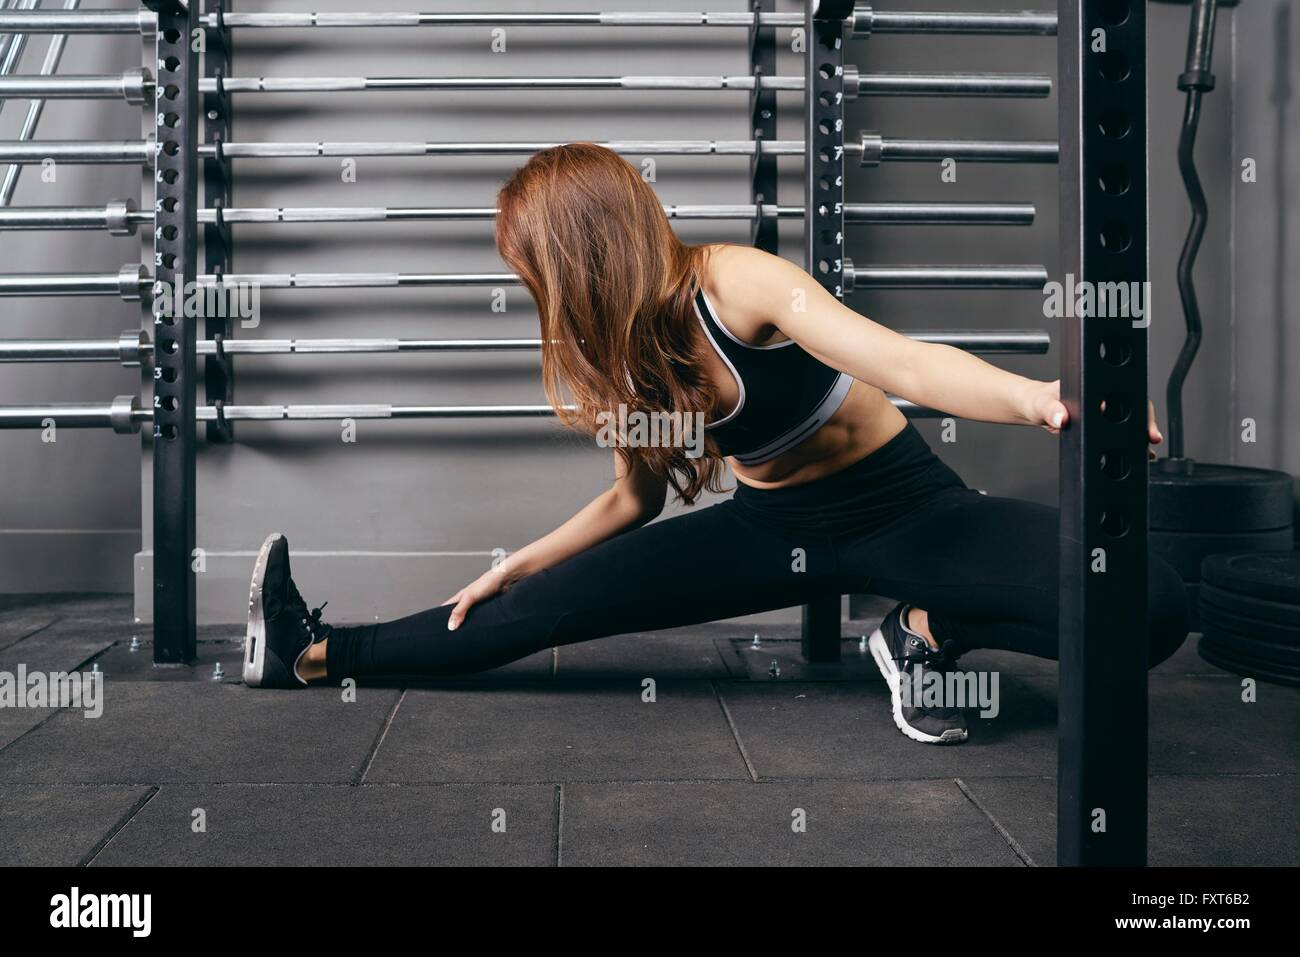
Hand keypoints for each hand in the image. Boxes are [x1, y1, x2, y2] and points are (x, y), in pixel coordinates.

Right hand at [442, 562, 513, 630]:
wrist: (506, 578)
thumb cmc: (488, 582)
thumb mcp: (470, 598)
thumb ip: (460, 611)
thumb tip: (450, 625)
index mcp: (461, 597)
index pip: (446, 608)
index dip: (439, 616)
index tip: (434, 627)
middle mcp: (468, 600)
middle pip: (457, 614)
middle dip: (453, 624)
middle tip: (449, 637)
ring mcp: (478, 604)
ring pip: (469, 617)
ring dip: (467, 625)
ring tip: (463, 637)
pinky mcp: (488, 607)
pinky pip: (480, 618)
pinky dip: (478, 624)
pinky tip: (479, 630)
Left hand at [1027, 380, 1165, 449]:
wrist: (1032, 408)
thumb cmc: (1037, 400)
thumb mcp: (1042, 404)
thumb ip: (1051, 410)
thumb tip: (1062, 417)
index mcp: (1093, 387)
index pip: (1123, 395)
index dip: (1137, 409)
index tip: (1143, 424)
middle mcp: (1101, 398)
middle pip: (1131, 409)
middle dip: (1145, 424)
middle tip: (1151, 439)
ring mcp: (1101, 412)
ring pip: (1127, 423)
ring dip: (1137, 438)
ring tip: (1146, 453)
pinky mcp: (1096, 426)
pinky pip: (1115, 435)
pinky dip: (1124, 446)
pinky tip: (1133, 457)